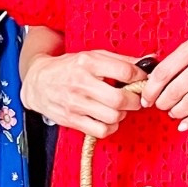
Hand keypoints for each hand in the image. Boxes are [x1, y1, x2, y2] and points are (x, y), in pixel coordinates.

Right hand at [21, 48, 145, 137]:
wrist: (37, 82)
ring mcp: (76, 103)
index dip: (140, 77)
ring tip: (119, 108)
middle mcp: (81, 83)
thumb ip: (122, 60)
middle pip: (120, 99)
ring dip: (122, 114)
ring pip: (113, 117)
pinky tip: (107, 119)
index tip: (141, 80)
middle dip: (134, 101)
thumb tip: (150, 60)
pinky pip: (101, 131)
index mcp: (88, 62)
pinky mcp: (72, 119)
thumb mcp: (93, 56)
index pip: (125, 71)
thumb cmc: (69, 67)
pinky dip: (110, 127)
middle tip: (134, 98)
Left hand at [141, 23, 187, 129]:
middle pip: (174, 90)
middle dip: (163, 103)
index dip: (151, 89)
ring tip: (175, 113)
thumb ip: (184, 58)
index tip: (146, 98)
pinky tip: (186, 124)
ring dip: (178, 112)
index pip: (163, 71)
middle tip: (161, 106)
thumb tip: (157, 76)